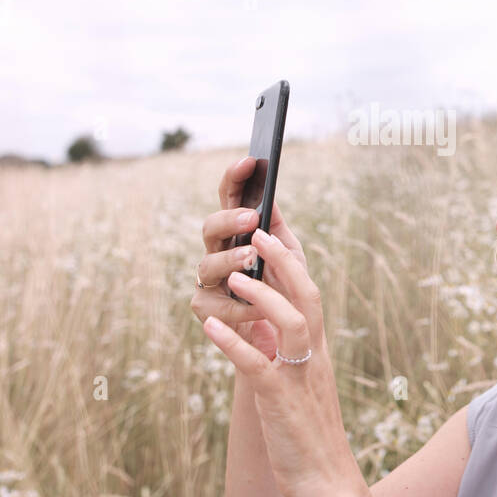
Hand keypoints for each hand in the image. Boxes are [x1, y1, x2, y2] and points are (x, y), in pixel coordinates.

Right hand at [190, 155, 309, 360]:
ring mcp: (210, 280)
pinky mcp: (207, 309)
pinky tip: (257, 306)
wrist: (286, 335)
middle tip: (250, 217)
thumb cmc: (286, 289)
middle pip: (210, 227)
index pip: (230, 199)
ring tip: (251, 258)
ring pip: (207, 264)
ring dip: (230, 259)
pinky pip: (214, 303)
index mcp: (238, 233)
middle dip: (228, 220)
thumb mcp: (290, 257)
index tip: (248, 161)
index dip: (234, 179)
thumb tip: (269, 198)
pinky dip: (237, 306)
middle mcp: (219, 252)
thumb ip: (278, 231)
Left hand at [201, 226, 360, 496]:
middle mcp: (313, 355)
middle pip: (307, 295)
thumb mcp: (298, 380)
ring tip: (235, 277)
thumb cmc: (306, 431)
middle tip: (259, 232)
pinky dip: (233, 344)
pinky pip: (257, 366)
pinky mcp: (280, 401)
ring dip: (262, 296)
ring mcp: (299, 377)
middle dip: (285, 261)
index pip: (309, 291)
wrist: (325, 481)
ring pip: (291, 323)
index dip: (293, 256)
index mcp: (316, 348)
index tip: (275, 224)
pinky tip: (210, 328)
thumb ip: (285, 349)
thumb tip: (263, 319)